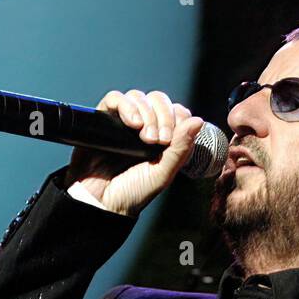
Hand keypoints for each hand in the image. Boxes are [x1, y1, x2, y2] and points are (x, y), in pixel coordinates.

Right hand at [65, 89, 203, 216]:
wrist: (100, 201)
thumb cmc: (132, 193)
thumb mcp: (162, 174)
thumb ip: (180, 149)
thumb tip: (198, 121)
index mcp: (162, 139)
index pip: (176, 112)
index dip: (177, 117)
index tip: (171, 138)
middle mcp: (144, 127)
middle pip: (158, 100)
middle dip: (162, 116)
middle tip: (158, 140)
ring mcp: (123, 122)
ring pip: (139, 97)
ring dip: (146, 113)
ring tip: (143, 137)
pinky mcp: (103, 119)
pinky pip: (114, 98)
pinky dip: (126, 105)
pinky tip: (131, 123)